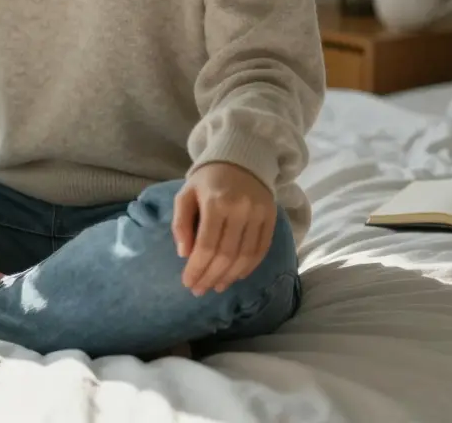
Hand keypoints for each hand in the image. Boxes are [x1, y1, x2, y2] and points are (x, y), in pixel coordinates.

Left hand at [172, 162, 276, 296]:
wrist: (240, 159)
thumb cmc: (206, 182)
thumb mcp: (185, 195)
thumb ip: (180, 223)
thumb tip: (184, 254)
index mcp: (216, 202)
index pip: (207, 245)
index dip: (197, 269)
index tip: (187, 283)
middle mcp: (241, 209)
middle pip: (226, 255)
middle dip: (211, 277)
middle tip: (199, 290)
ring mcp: (259, 213)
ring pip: (245, 256)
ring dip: (230, 276)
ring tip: (216, 286)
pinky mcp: (271, 217)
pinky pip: (261, 249)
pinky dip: (249, 267)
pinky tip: (236, 276)